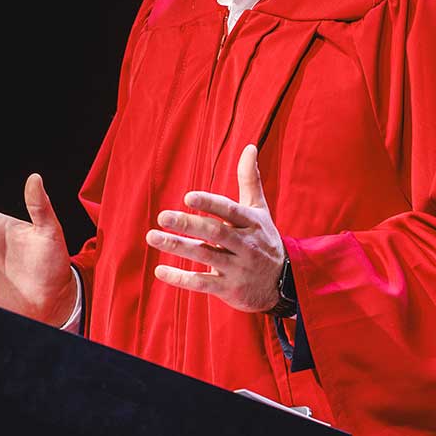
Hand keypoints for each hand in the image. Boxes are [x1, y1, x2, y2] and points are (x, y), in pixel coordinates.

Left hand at [146, 144, 285, 312]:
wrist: (283, 283)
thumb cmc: (265, 239)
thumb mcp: (260, 210)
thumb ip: (249, 179)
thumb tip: (249, 147)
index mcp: (251, 223)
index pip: (230, 211)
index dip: (210, 204)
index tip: (188, 197)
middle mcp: (245, 245)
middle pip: (215, 233)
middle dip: (188, 225)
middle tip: (161, 216)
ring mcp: (237, 268)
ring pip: (204, 256)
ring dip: (177, 246)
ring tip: (152, 236)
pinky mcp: (228, 289)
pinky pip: (202, 283)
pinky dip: (181, 278)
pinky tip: (160, 270)